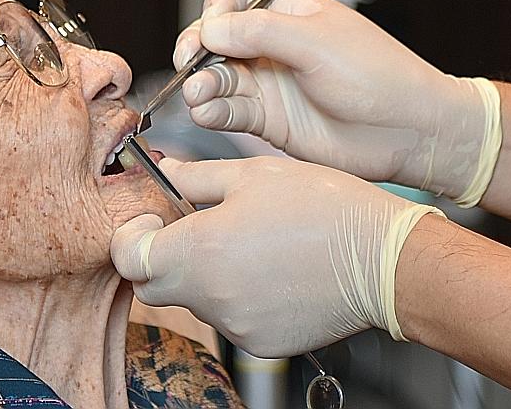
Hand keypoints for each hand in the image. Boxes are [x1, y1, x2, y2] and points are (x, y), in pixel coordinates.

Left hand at [110, 156, 441, 357]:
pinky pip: (232, 320)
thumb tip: (163, 167)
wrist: (381, 258)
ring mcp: (235, 326)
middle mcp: (211, 295)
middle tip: (196, 230)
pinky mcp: (261, 343)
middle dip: (163, 258)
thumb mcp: (256, 173)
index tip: (153, 221)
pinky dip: (240, 298)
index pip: (129, 258)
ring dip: (207, 276)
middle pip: (154, 286)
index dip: (133, 237)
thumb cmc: (325, 207)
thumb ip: (197, 176)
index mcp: (201, 248)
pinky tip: (274, 271)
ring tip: (252, 245)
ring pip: (196, 301)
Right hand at [174, 0, 496, 200]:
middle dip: (197, 47)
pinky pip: (228, 111)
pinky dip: (212, 111)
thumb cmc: (378, 74)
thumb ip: (260, 32)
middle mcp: (275, 44)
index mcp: (291, 11)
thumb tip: (209, 29)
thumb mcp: (318, 42)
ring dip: (200, 82)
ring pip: (217, 76)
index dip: (219, 3)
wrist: (409, 130)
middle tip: (192, 63)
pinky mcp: (269, 120)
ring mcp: (270, 83)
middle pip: (216, 36)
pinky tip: (209, 112)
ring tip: (202, 93)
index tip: (215, 24)